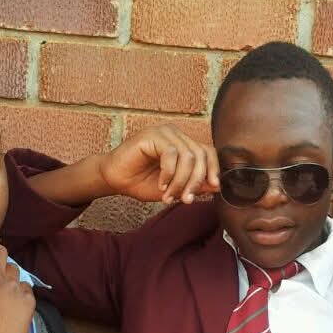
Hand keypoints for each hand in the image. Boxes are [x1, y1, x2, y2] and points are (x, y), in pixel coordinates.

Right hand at [98, 124, 219, 205]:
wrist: (115, 180)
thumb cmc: (142, 182)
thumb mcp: (174, 188)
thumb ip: (194, 184)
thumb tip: (216, 186)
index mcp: (183, 144)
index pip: (208, 152)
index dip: (214, 169)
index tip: (215, 188)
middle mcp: (176, 135)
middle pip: (200, 155)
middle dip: (196, 181)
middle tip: (186, 200)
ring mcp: (164, 132)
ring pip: (187, 156)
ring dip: (180, 181)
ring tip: (169, 196)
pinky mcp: (152, 135)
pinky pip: (170, 154)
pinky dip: (168, 174)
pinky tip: (161, 185)